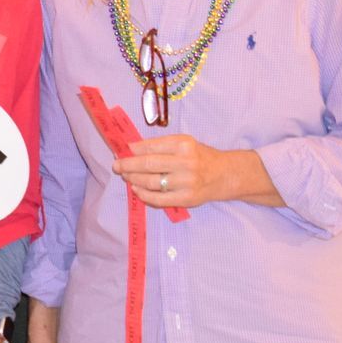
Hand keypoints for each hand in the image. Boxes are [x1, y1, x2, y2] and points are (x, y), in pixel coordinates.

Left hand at [112, 135, 280, 209]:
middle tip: (117, 165)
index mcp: (184, 144)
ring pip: (151, 182)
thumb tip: (131, 149)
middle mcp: (186, 162)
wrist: (224, 175)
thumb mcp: (185, 143)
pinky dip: (144, 194)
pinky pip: (159, 199)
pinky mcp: (187, 198)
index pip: (151, 146)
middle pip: (149, 165)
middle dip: (128, 165)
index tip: (123, 151)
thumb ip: (161, 145)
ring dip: (134, 179)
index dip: (133, 150)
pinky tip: (136, 189)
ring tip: (126, 176)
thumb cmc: (200, 156)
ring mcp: (187, 182)